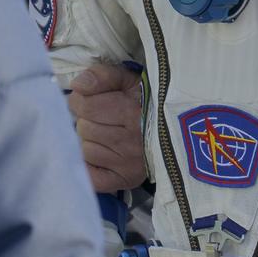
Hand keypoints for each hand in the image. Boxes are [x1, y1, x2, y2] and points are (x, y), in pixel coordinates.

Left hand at [68, 62, 146, 191]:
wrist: (180, 128)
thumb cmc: (147, 101)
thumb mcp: (128, 80)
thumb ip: (102, 76)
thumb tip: (77, 85)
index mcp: (131, 112)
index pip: (84, 106)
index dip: (82, 100)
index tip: (92, 99)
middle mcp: (131, 141)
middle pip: (84, 128)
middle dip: (87, 120)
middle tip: (102, 118)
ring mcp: (128, 164)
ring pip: (85, 150)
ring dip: (90, 141)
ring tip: (106, 135)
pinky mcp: (126, 180)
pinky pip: (92, 178)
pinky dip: (90, 167)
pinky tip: (100, 156)